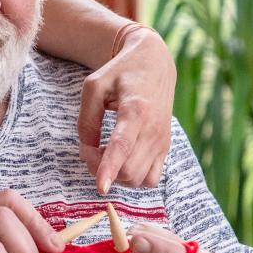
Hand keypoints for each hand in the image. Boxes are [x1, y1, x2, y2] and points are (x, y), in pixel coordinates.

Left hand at [77, 26, 175, 193]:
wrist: (155, 64)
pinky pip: (151, 179)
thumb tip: (88, 148)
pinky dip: (133, 178)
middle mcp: (154, 129)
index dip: (110, 168)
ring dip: (116, 175)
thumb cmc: (121, 73)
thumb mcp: (94, 85)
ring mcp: (162, 141)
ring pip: (138, 179)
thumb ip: (86, 118)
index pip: (123, 146)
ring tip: (105, 152)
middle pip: (129, 170)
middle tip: (89, 148)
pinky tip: (122, 160)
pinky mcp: (165, 148)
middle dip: (101, 168)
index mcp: (136, 110)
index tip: (101, 187)